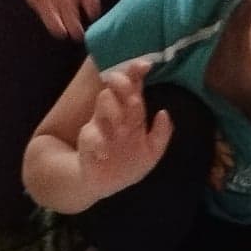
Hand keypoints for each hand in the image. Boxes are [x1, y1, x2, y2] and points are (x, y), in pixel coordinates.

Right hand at [75, 60, 172, 202]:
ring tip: (122, 131)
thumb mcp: (150, 153)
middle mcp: (115, 113)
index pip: (133, 85)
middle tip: (133, 98)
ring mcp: (99, 125)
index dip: (137, 72)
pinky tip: (104, 153)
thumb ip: (161, 135)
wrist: (102, 184)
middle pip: (115, 85)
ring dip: (114, 111)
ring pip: (103, 101)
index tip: (146, 65)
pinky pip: (90, 135)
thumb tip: (164, 113)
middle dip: (123, 83)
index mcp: (131, 113)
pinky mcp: (87, 142)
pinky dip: (97, 142)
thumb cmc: (127, 164)